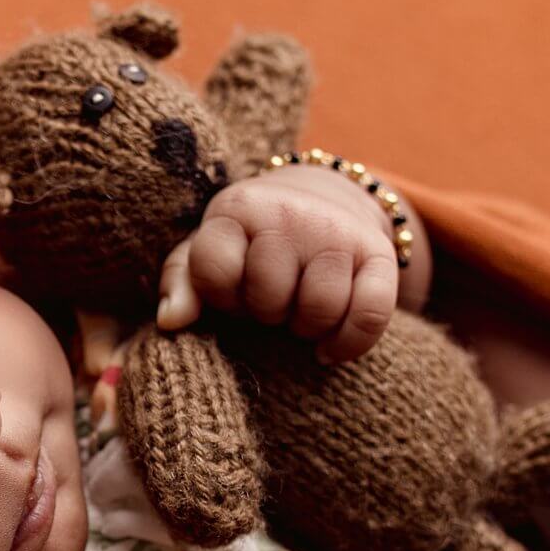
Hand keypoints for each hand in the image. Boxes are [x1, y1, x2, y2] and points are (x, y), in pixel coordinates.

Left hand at [154, 166, 401, 363]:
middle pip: (270, 296)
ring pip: (321, 308)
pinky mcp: (378, 254)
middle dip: (267, 314)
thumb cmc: (251, 247)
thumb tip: (171, 321)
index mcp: (237, 208)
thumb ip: (182, 283)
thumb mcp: (209, 253)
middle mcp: (290, 212)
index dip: (222, 297)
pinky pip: (370, 314)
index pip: (214, 271)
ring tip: (298, 313)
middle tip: (271, 302)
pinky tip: (328, 347)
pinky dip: (349, 342)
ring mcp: (337, 231)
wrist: (323, 203)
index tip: (233, 291)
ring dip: (306, 329)